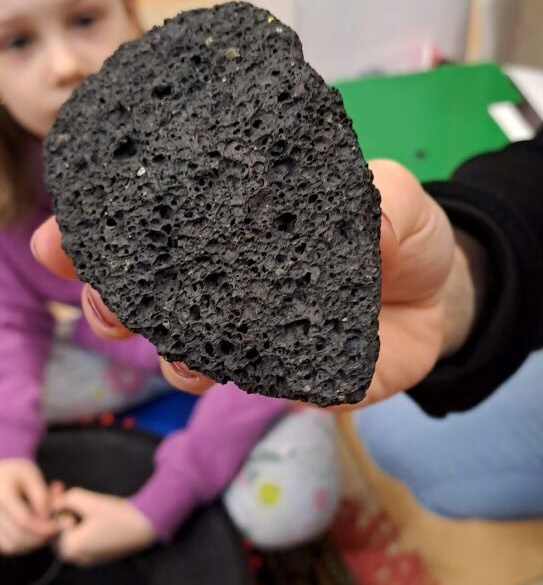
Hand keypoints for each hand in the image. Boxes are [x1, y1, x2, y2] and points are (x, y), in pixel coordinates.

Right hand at [0, 460, 58, 554]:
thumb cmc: (14, 474)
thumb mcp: (30, 474)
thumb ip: (40, 495)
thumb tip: (47, 517)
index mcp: (2, 494)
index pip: (24, 521)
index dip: (45, 527)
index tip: (59, 524)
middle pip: (18, 536)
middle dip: (41, 537)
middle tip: (57, 528)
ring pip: (13, 545)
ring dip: (33, 542)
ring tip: (46, 528)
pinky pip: (8, 547)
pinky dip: (24, 544)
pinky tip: (35, 532)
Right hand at [31, 160, 483, 407]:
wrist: (442, 296)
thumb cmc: (399, 233)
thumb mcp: (392, 196)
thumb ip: (376, 195)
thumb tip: (359, 209)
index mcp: (229, 235)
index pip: (150, 236)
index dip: (96, 239)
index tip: (59, 242)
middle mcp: (228, 289)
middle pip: (146, 304)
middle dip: (111, 306)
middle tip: (109, 305)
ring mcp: (257, 340)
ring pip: (189, 357)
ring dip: (175, 357)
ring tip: (187, 351)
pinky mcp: (298, 382)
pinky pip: (267, 389)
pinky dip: (258, 382)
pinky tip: (267, 371)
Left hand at [53, 488, 156, 565]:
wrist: (145, 525)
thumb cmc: (116, 514)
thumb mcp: (89, 501)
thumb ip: (67, 499)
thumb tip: (56, 501)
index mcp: (71, 548)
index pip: (54, 525)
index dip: (58, 505)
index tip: (60, 488)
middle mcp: (77, 558)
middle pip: (60, 534)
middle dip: (63, 514)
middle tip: (66, 495)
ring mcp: (90, 560)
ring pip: (72, 538)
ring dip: (73, 521)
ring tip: (81, 504)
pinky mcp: (100, 557)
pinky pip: (84, 543)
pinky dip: (83, 530)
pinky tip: (92, 516)